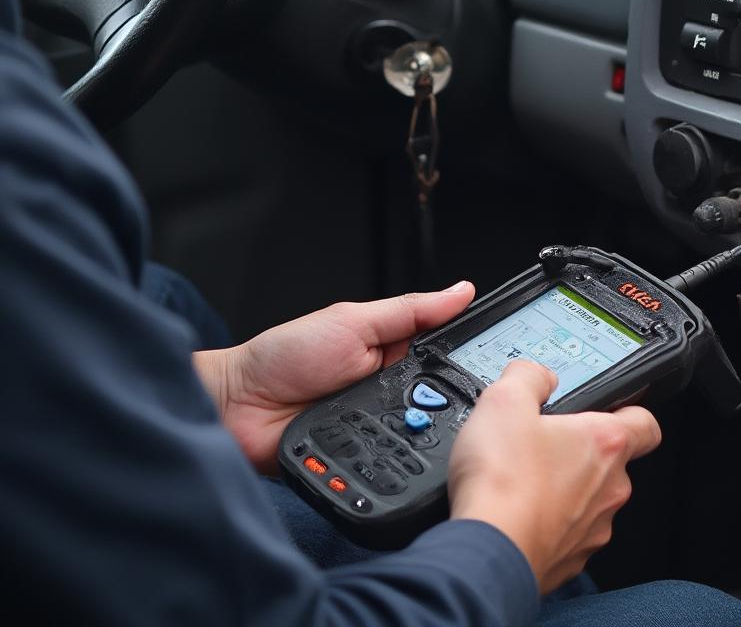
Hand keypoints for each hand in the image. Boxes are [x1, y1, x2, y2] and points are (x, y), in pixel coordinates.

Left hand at [194, 281, 474, 472]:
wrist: (236, 406)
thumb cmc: (285, 355)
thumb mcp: (353, 321)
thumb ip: (410, 310)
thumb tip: (461, 291)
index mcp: (393, 352)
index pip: (443, 356)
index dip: (463, 358)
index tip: (491, 360)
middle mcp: (389, 391)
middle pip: (437, 399)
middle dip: (438, 398)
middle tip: (432, 391)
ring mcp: (376, 428)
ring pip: (419, 434)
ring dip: (414, 428)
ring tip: (401, 417)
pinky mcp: (362, 461)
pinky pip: (390, 462)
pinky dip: (391, 456)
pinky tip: (391, 449)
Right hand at [448, 360, 661, 593]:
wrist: (486, 551)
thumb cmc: (502, 480)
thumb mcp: (505, 400)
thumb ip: (529, 377)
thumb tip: (537, 374)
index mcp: (605, 444)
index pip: (646, 423)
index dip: (629, 410)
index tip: (609, 408)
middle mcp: (610, 488)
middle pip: (611, 462)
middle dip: (578, 451)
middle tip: (541, 442)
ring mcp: (593, 529)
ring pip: (589, 500)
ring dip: (563, 488)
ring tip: (521, 478)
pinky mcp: (570, 561)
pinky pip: (566, 534)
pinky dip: (546, 522)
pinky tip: (515, 510)